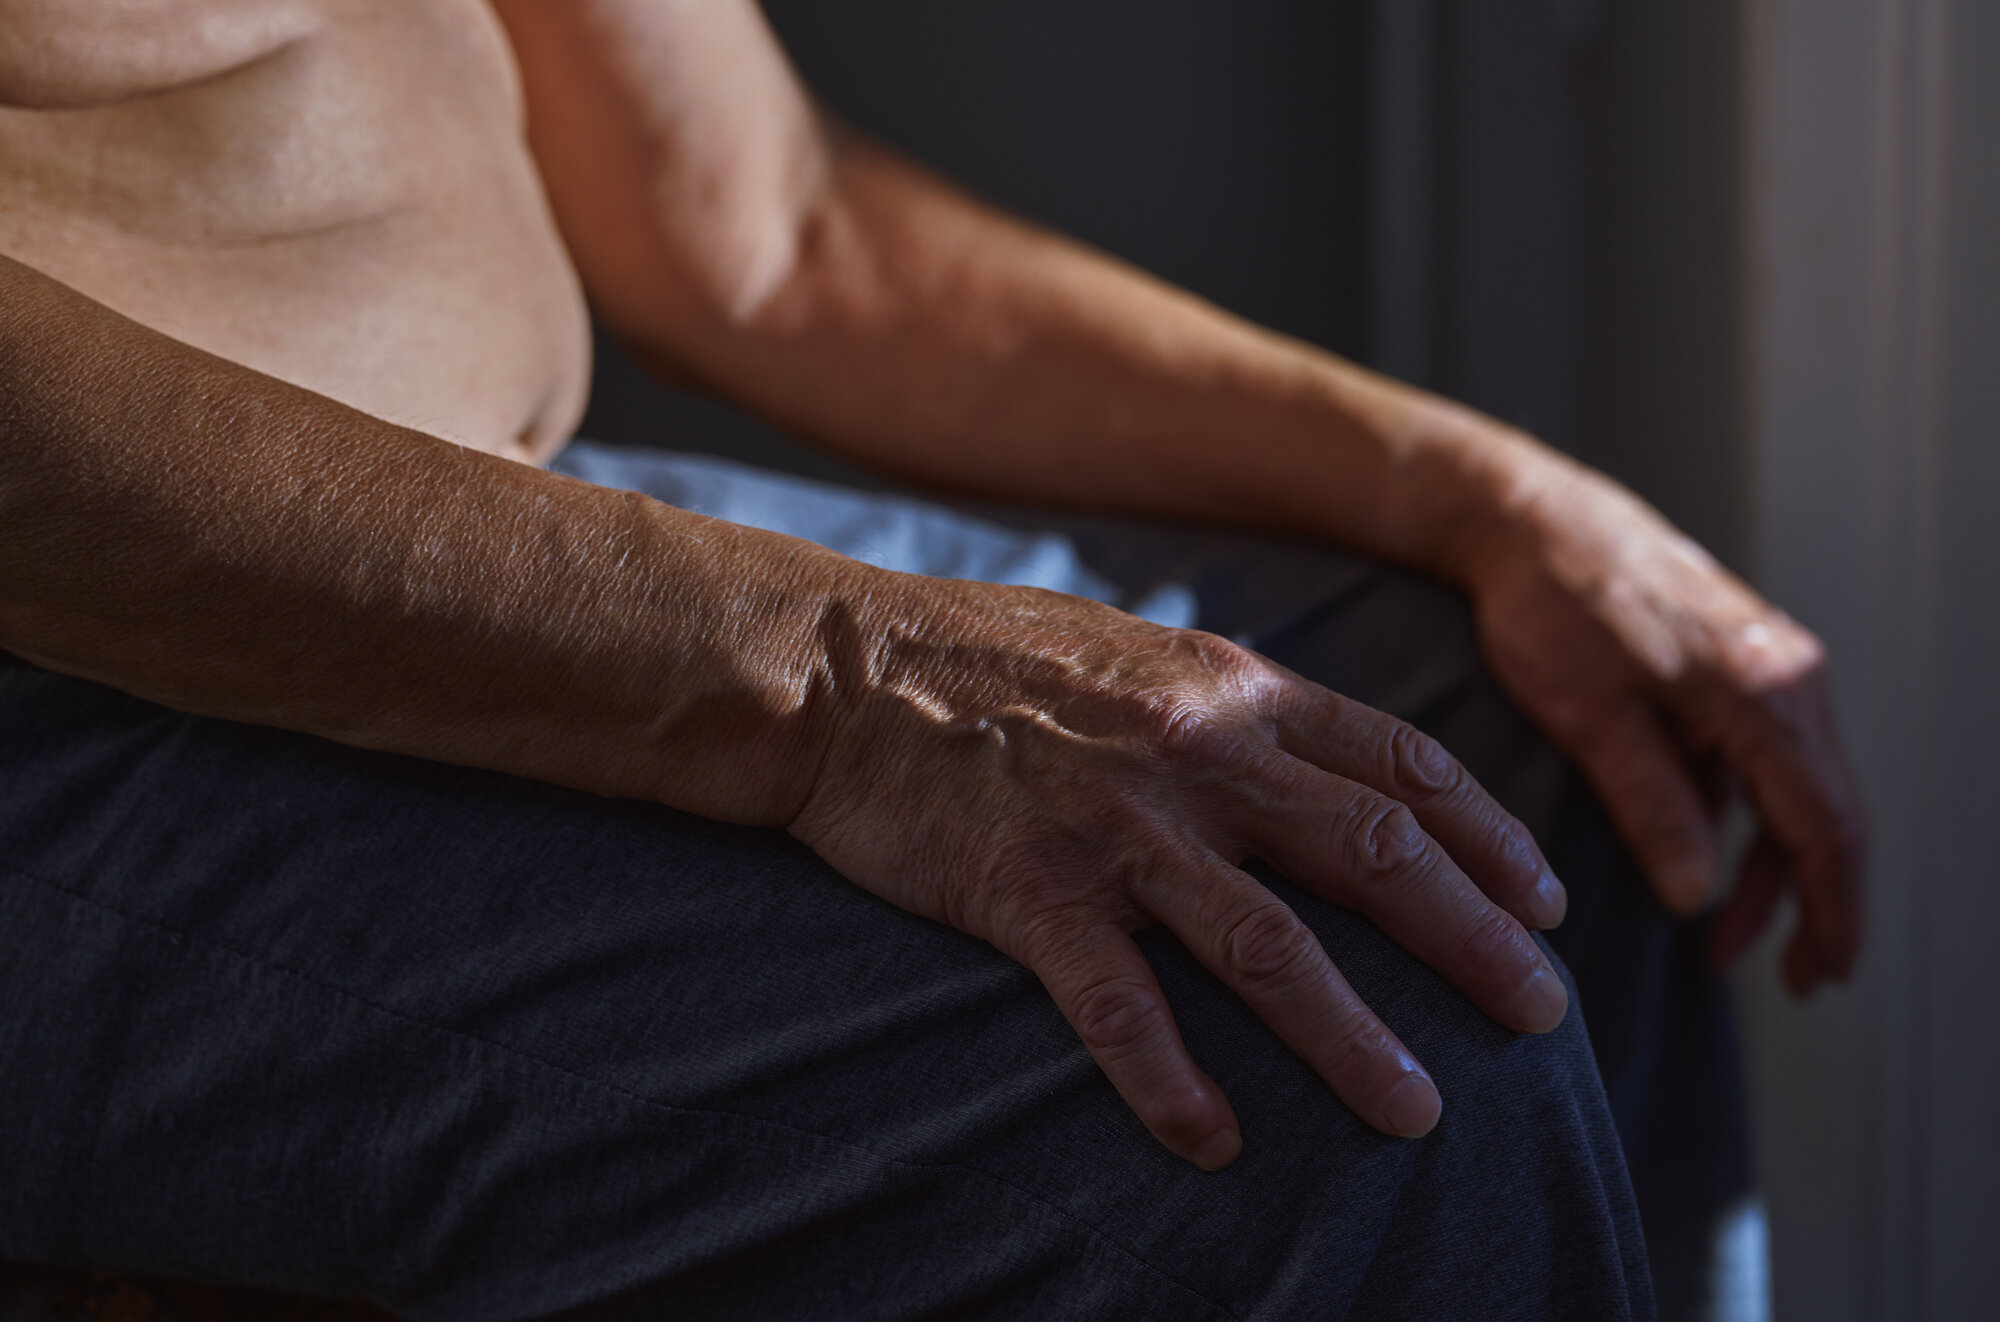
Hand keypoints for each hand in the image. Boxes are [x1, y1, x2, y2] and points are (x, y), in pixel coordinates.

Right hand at [788, 572, 1573, 1167]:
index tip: (1546, 902)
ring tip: (1419, 1112)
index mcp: (1233, 691)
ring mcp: (1116, 827)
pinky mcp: (1029, 891)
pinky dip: (1170, 1080)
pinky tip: (1214, 1142)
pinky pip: (1117, 1004)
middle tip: (1544, 1016)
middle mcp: (1197, 757)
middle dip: (1473, 942)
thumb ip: (1233, 704)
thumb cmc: (994, 656)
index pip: (1400, 763)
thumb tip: (1317, 752)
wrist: (846, 666)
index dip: (1489, 836)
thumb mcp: (1141, 652)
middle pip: (1370, 856)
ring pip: (1268, 946)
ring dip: (1354, 1037)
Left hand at [1462, 461, 1866, 994]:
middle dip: (1806, 902)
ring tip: (1722, 940)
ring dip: (1766, 865)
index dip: (1831, 911)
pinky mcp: (1735, 660)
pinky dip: (1742, 814)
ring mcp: (1767, 662)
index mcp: (1764, 692)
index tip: (1822, 976)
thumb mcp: (1591, 719)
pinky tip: (1700, 856)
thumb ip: (1652, 808)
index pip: (1826, 827)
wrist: (1526, 515)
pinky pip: (1760, 756)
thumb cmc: (1551, 605)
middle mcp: (1788, 673)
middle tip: (1784, 977)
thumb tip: (1696, 898)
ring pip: (1793, 787)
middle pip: (1825, 812)